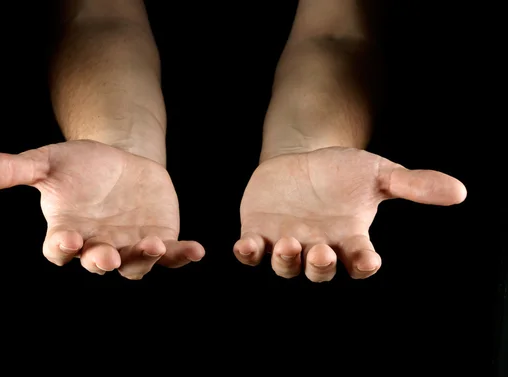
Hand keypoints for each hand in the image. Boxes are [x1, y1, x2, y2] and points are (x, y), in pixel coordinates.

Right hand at [0, 140, 203, 278]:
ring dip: (146, 259)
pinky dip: (182, 255)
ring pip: (137, 264)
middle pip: (100, 263)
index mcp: (68, 233)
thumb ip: (11, 169)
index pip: (60, 250)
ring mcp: (131, 247)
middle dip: (103, 261)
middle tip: (107, 255)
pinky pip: (172, 254)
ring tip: (154, 245)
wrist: (120, 160)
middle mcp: (99, 247)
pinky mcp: (160, 239)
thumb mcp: (47, 161)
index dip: (62, 248)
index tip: (68, 239)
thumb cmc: (79, 166)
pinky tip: (196, 250)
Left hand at [234, 147, 465, 281]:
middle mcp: (318, 246)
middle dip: (320, 266)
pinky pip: (252, 254)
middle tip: (320, 251)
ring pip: (285, 267)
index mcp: (348, 238)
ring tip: (287, 244)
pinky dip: (248, 254)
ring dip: (286, 261)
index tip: (369, 258)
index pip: (359, 262)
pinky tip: (246, 245)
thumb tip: (459, 191)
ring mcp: (286, 242)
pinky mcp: (258, 233)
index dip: (363, 264)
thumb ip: (413, 184)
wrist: (302, 160)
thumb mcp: (377, 173)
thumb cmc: (342, 172)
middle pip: (319, 271)